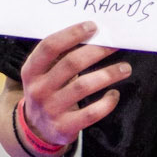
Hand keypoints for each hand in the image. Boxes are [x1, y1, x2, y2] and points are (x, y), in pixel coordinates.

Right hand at [19, 20, 131, 147]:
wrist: (38, 129)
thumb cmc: (48, 91)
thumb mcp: (42, 74)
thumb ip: (59, 56)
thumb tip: (92, 34)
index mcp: (31, 70)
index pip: (49, 46)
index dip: (72, 34)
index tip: (93, 26)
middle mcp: (39, 89)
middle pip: (71, 64)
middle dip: (97, 52)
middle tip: (115, 46)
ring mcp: (51, 109)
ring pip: (83, 87)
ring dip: (108, 75)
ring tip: (125, 68)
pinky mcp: (64, 127)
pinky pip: (91, 113)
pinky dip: (106, 103)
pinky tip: (114, 94)